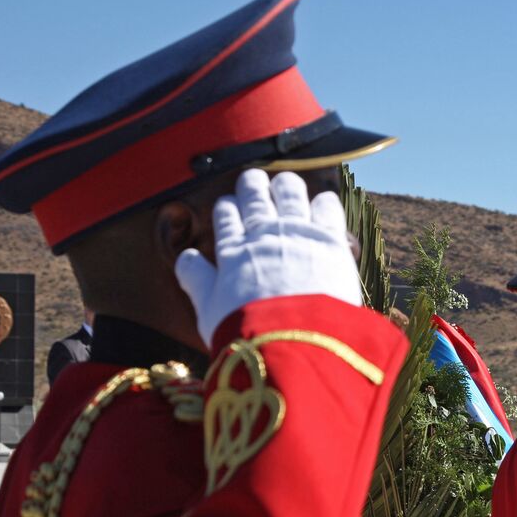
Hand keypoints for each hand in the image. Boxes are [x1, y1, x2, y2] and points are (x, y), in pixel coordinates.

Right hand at [175, 169, 360, 346]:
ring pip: (290, 195)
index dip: (227, 208)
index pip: (226, 218)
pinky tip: (324, 199)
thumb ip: (196, 280)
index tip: (228, 204)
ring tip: (284, 181)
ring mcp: (297, 233)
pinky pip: (327, 210)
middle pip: (255, 199)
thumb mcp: (209, 309)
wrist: (293, 337)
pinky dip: (324, 202)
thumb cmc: (248, 330)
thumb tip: (185, 257)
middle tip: (252, 179)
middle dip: (251, 187)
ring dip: (285, 186)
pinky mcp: (330, 240)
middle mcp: (263, 234)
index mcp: (232, 250)